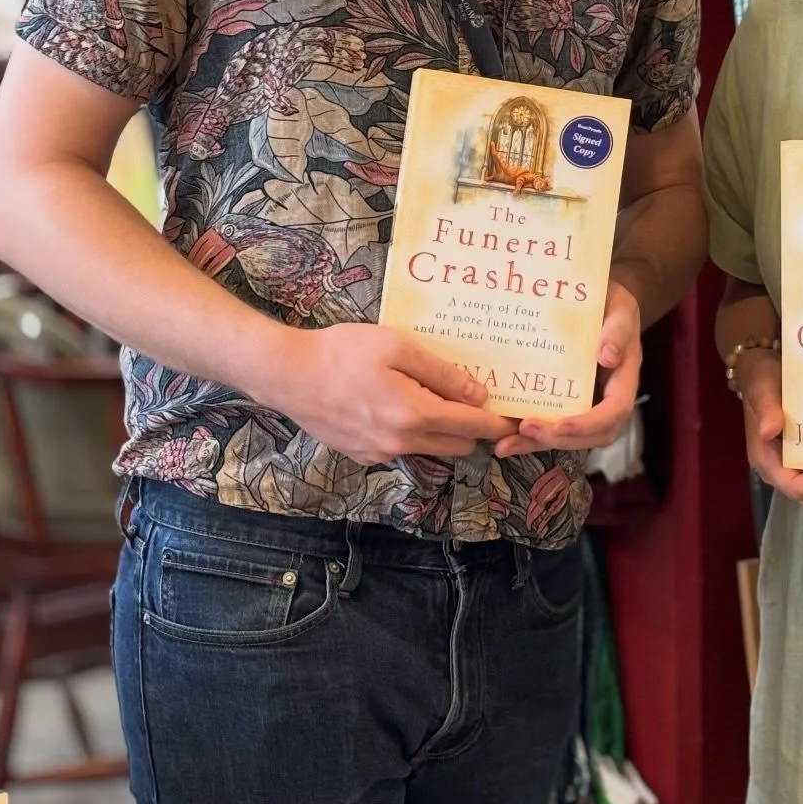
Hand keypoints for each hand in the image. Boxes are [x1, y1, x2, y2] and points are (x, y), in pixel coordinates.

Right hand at [277, 324, 518, 465]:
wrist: (287, 374)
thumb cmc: (342, 352)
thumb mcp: (397, 348)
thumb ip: (441, 372)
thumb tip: (477, 394)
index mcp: (414, 414)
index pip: (473, 426)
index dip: (498, 422)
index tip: (515, 416)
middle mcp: (400, 442)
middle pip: (458, 444)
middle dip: (472, 426)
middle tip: (472, 397)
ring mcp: (380, 454)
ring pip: (430, 448)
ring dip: (441, 430)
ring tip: (432, 396)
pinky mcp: (362, 455)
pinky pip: (402, 449)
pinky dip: (411, 432)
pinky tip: (396, 403)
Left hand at [496, 277, 643, 457]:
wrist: (596, 299)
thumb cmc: (609, 302)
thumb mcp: (620, 306)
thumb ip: (618, 329)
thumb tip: (608, 356)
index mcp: (623, 378)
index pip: (615, 410)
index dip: (590, 423)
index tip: (562, 424)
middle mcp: (606, 397)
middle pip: (591, 435)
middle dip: (559, 439)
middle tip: (527, 430)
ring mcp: (585, 402)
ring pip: (568, 437)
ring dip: (538, 444)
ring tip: (506, 445)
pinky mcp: (563, 401)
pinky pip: (550, 424)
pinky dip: (527, 436)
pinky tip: (503, 438)